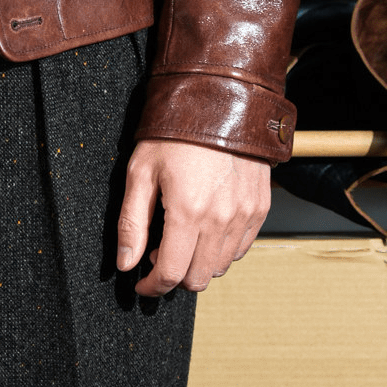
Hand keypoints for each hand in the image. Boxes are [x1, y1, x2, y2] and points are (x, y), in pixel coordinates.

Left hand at [115, 139, 270, 295]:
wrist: (220, 101)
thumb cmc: (175, 132)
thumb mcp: (141, 172)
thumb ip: (132, 222)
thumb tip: (126, 263)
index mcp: (187, 212)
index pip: (172, 273)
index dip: (153, 286)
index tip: (142, 283)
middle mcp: (221, 219)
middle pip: (198, 278)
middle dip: (174, 277)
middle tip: (158, 253)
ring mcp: (245, 215)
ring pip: (220, 266)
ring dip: (197, 264)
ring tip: (180, 238)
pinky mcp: (260, 207)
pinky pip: (240, 248)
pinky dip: (220, 250)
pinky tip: (204, 229)